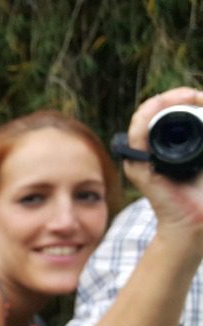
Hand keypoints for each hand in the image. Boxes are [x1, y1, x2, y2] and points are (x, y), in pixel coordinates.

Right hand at [124, 87, 202, 250]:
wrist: (199, 220)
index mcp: (166, 146)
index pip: (167, 113)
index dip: (183, 99)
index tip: (199, 97)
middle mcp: (150, 150)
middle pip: (154, 112)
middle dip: (173, 98)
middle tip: (193, 95)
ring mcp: (141, 159)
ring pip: (142, 119)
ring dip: (159, 103)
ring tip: (182, 97)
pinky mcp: (138, 169)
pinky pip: (137, 138)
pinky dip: (144, 119)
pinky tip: (158, 107)